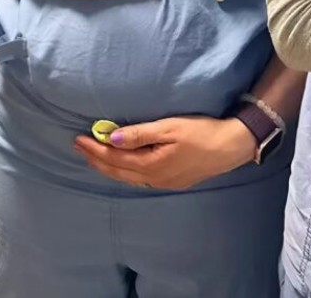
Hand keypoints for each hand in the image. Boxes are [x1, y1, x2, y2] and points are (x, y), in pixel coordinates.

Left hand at [73, 116, 256, 190]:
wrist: (232, 147)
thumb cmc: (202, 132)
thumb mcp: (170, 128)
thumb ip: (140, 134)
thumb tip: (111, 138)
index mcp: (150, 165)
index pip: (114, 158)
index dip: (95, 149)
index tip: (78, 138)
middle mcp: (153, 178)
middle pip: (117, 171)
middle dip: (96, 159)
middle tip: (78, 147)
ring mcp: (163, 182)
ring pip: (127, 178)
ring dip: (108, 167)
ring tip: (94, 158)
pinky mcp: (172, 181)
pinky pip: (139, 180)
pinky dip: (124, 173)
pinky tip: (122, 168)